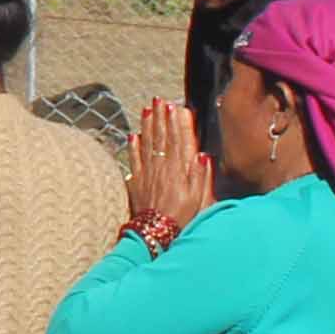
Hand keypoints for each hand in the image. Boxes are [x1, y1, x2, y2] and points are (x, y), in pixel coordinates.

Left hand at [123, 98, 212, 242]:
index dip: (178, 122)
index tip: (177, 106)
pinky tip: (133, 135)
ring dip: (147, 125)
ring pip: (147, 143)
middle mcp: (162, 167)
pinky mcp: (136, 181)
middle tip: (159, 100)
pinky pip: (134, 159)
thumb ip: (201, 176)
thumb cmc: (182, 217)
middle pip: (162, 136)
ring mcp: (147, 172)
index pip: (179, 140)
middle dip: (161, 117)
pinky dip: (133, 146)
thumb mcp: (199, 198)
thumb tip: (202, 154)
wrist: (155, 233)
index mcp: (179, 169)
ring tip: (147, 109)